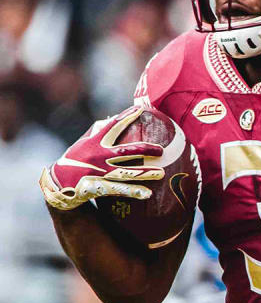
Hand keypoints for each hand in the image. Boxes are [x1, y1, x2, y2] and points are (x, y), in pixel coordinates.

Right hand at [39, 106, 162, 210]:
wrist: (57, 184)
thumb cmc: (74, 160)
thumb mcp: (84, 143)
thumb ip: (98, 130)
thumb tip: (113, 116)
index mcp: (95, 143)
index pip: (113, 127)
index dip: (126, 117)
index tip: (140, 109)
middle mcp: (98, 156)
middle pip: (125, 151)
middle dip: (145, 149)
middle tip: (161, 149)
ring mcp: (98, 172)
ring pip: (126, 172)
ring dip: (145, 173)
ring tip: (162, 173)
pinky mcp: (97, 187)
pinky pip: (118, 189)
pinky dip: (133, 191)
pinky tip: (147, 193)